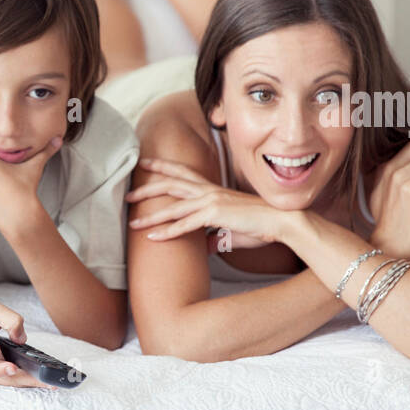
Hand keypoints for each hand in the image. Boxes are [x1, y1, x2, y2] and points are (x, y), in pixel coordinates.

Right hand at [0, 302, 55, 388]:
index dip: (1, 369)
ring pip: (14, 383)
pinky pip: (14, 380)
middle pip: (9, 379)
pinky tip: (45, 379)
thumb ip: (10, 319)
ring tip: (54, 383)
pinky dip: (29, 379)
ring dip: (33, 383)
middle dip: (31, 381)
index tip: (13, 368)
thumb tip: (22, 338)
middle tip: (52, 382)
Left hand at [127, 158, 292, 245]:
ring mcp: (211, 201)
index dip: (163, 166)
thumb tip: (207, 247)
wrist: (282, 222)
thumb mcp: (232, 229)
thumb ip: (216, 236)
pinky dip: (167, 232)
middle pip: (170, 184)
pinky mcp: (215, 215)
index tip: (145, 163)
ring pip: (172, 206)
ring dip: (150, 216)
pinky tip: (152, 238)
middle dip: (146, 188)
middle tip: (127, 194)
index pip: (183, 173)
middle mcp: (209, 191)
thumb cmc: (261, 225)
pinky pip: (184, 224)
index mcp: (213, 189)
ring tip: (132, 224)